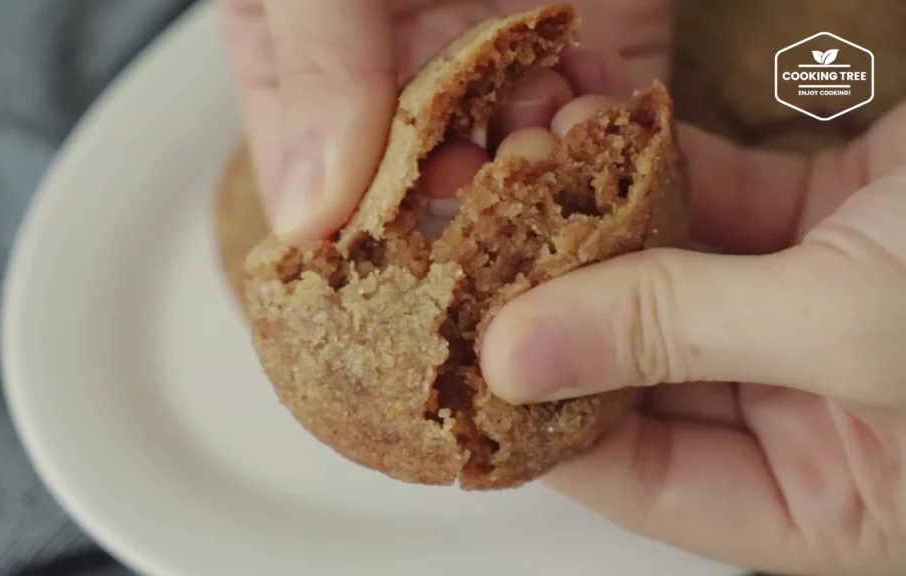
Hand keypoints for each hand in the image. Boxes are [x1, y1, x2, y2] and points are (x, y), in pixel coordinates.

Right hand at [219, 0, 669, 241]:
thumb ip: (315, 61)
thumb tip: (309, 213)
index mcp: (307, 54)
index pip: (307, 182)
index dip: (338, 254)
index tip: (371, 315)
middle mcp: (400, 66)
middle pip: (419, 189)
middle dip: (449, 234)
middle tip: (473, 279)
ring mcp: (500, 51)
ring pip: (515, 163)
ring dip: (533, 193)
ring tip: (543, 200)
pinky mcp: (596, 32)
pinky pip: (602, 111)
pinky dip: (606, 138)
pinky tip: (601, 142)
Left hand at [475, 85, 905, 572]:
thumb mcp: (855, 330)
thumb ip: (676, 337)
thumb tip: (517, 360)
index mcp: (836, 496)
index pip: (651, 481)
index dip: (551, 429)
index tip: (463, 372)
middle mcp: (821, 413)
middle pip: (645, 376)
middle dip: (560, 310)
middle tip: (468, 261)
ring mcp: (822, 314)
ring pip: (671, 283)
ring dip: (596, 227)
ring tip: (519, 177)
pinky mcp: (836, 226)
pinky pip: (717, 208)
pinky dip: (655, 169)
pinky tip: (593, 133)